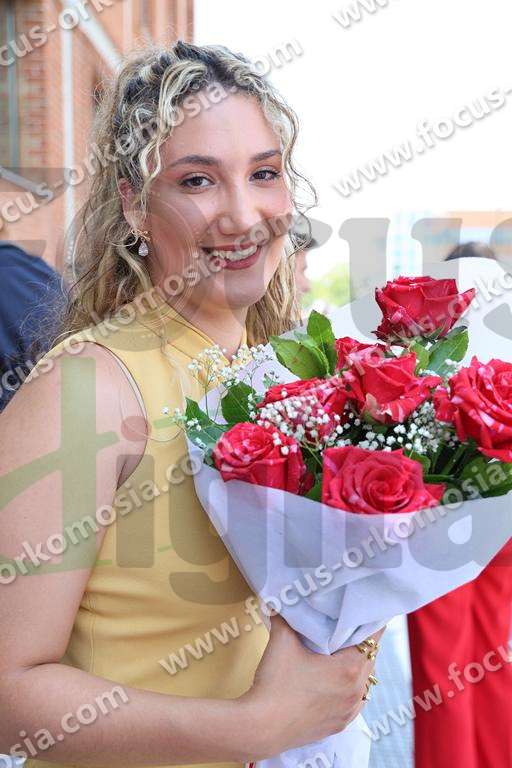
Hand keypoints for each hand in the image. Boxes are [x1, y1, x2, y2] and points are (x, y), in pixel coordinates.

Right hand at [239, 615, 384, 758]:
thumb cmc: (275, 683)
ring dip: (355, 667)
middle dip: (359, 643)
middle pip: (369, 659)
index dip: (366, 622)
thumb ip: (286, 616)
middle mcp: (356, 692)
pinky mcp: (338, 726)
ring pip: (363, 682)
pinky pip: (353, 701)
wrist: (260, 727)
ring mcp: (348, 712)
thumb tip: (281, 601)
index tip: (357, 612)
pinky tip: (332, 681)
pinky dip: (348, 688)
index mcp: (350, 669)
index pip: (372, 638)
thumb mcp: (282, 640)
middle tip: (344, 628)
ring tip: (337, 654)